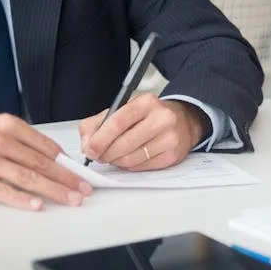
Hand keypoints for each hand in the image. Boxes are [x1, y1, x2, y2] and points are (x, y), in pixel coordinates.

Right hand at [0, 112, 92, 210]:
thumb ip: (24, 141)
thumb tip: (56, 160)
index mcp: (7, 125)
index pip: (45, 146)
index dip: (66, 163)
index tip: (81, 175)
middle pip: (40, 163)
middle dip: (66, 179)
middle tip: (83, 190)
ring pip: (26, 177)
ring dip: (52, 190)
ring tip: (70, 199)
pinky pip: (2, 191)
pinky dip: (21, 199)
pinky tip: (37, 205)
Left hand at [79, 95, 209, 170]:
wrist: (183, 121)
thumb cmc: (150, 116)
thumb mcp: (124, 109)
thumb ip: (99, 123)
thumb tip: (87, 144)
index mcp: (146, 102)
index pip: (118, 122)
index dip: (100, 139)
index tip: (90, 149)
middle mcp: (161, 118)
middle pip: (124, 143)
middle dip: (106, 154)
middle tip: (99, 156)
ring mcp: (169, 138)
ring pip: (132, 158)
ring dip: (116, 161)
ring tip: (114, 157)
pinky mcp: (173, 156)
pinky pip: (142, 167)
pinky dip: (130, 166)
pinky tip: (128, 159)